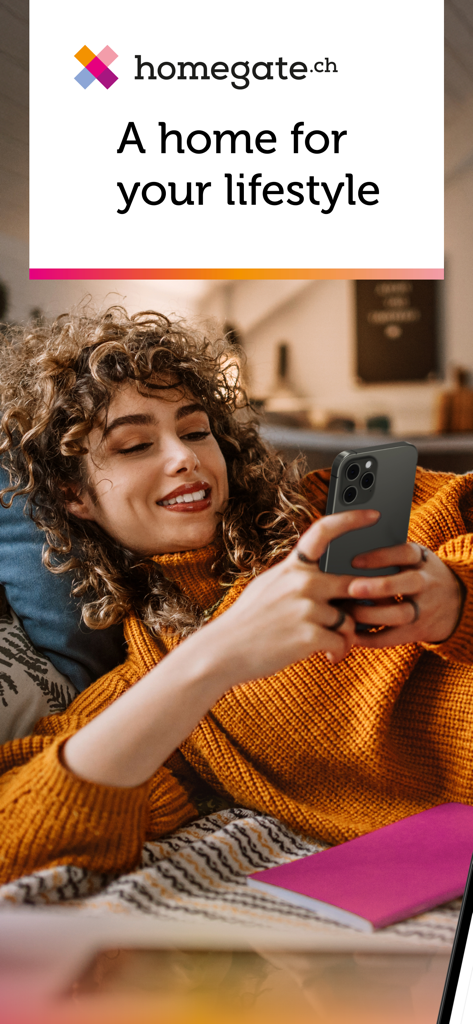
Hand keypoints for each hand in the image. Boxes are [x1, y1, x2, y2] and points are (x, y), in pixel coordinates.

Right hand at [217, 508, 379, 677]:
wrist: (223, 651)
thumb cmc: (247, 622)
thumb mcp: (268, 586)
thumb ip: (295, 578)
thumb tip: (320, 576)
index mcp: (292, 567)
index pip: (323, 532)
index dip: (352, 520)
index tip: (374, 515)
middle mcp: (301, 582)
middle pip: (352, 584)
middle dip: (358, 605)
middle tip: (354, 620)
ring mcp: (306, 608)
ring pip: (349, 619)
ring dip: (346, 637)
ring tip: (332, 648)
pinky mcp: (309, 635)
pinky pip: (342, 642)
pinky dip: (339, 653)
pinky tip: (328, 658)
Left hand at [348, 542, 462, 647]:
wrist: (456, 602)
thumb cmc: (418, 574)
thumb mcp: (413, 559)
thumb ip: (388, 557)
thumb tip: (345, 556)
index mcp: (422, 559)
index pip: (406, 552)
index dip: (381, 556)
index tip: (354, 560)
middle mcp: (428, 583)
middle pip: (408, 583)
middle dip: (380, 586)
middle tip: (351, 588)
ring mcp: (425, 609)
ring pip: (401, 614)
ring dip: (371, 615)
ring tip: (346, 612)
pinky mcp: (419, 631)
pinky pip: (393, 637)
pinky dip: (370, 638)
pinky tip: (351, 634)